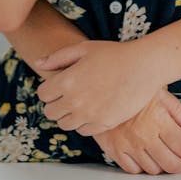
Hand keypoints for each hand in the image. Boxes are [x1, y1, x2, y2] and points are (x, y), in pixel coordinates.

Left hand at [34, 39, 163, 134]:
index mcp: (67, 81)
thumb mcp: (84, 48)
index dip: (48, 89)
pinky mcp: (102, 124)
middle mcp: (74, 102)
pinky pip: (83, 131)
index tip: (57, 85)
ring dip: (68, 115)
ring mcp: (89, 115)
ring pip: (65, 124)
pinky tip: (93, 109)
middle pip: (50, 112)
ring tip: (80, 102)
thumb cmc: (114, 54)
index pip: (42, 95)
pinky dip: (84, 123)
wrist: (143, 67)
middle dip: (55, 103)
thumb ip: (58, 57)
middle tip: (67, 95)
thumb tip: (38, 63)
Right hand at [94, 89, 180, 174]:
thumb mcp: (159, 91)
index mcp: (158, 120)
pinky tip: (146, 159)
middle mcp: (144, 136)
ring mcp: (129, 145)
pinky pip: (132, 170)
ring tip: (166, 160)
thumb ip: (177, 111)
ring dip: (162, 168)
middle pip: (170, 163)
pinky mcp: (114, 150)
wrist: (99, 86)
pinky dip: (142, 168)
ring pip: (152, 169)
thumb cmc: (131, 86)